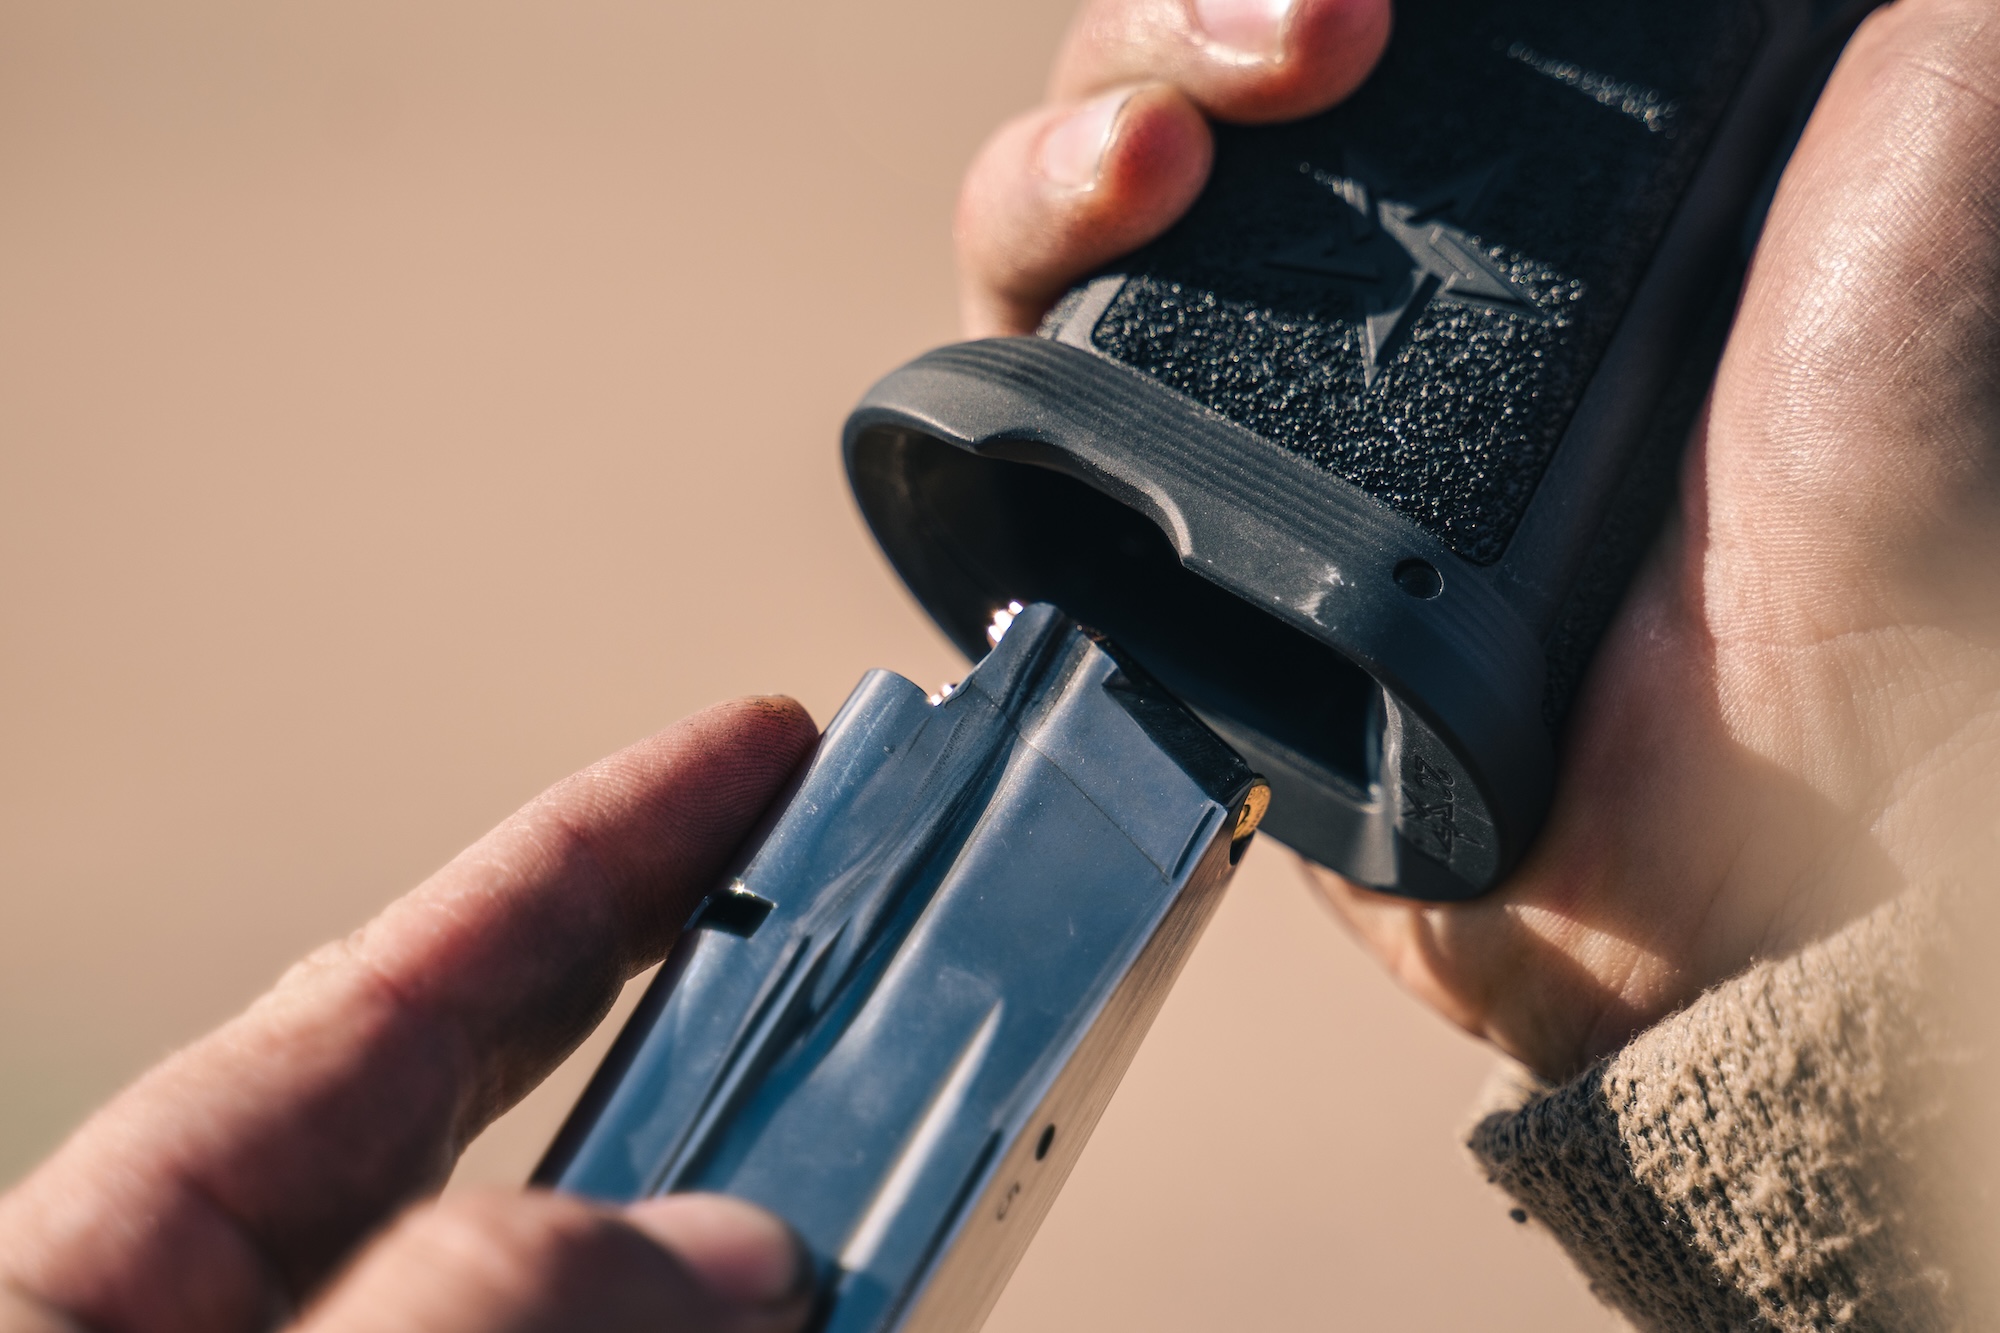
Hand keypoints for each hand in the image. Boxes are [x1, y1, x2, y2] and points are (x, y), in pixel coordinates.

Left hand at [0, 699, 822, 1332]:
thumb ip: (459, 1302)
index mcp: (149, 1230)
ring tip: (869, 1179)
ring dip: (729, 1198)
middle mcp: (259, 1294)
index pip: (426, 962)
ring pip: (577, 1242)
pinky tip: (789, 1313)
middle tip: (856, 899)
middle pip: (517, 1069)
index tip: (755, 750)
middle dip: (694, 963)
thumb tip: (727, 1250)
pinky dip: (692, 1314)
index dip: (612, 834)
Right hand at [958, 0, 1999, 1078]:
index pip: (1350, 23)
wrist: (1759, 837)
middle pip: (1209, 64)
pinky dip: (1030, 238)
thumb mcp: (1925, 178)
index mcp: (1532, 182)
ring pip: (1096, 172)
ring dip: (1100, 104)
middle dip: (1207, 13)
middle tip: (1312, 38)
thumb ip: (1872, 50)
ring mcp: (1262, 389)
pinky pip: (1030, 350)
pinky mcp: (1167, 504)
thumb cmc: (1879, 535)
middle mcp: (1381, 271)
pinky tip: (1102, 207)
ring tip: (1156, 145)